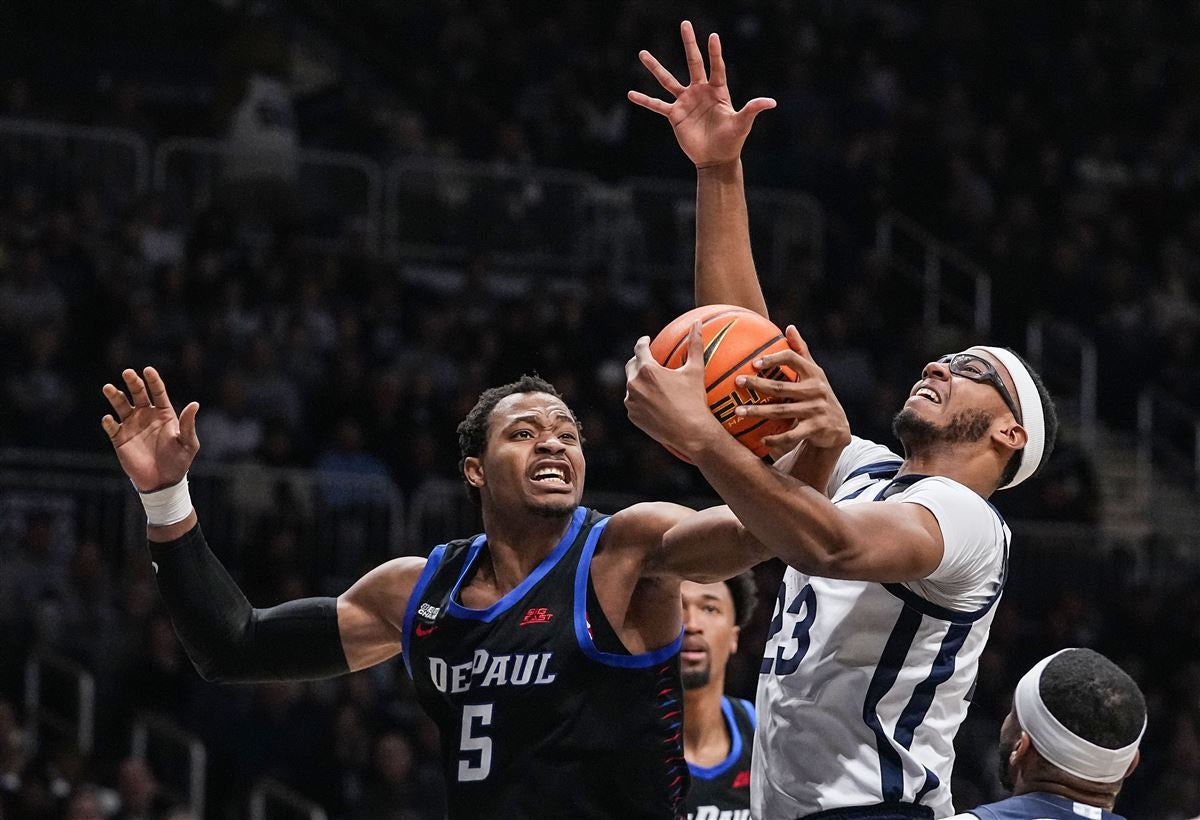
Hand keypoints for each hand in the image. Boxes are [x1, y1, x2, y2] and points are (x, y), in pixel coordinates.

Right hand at [102, 367, 199, 491]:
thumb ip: (188, 424)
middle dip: (133, 383)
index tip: (148, 369)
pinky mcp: (120, 439)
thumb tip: (194, 404)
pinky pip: (112, 427)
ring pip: (121, 406)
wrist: (163, 481)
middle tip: (128, 373)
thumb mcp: (188, 443)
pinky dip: (109, 422)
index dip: (153, 380)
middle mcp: (146, 416)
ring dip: (115, 396)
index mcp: (164, 414)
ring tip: (108, 388)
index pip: (158, 392)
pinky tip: (108, 419)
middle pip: (138, 394)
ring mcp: (132, 426)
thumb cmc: (179, 461)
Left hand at [624, 323, 724, 457]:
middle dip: (638, 360)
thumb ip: (695, 344)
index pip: (639, 349)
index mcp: (648, 370)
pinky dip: (640, 398)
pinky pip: (633, 402)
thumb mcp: (695, 371)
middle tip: (648, 360)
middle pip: (631, 366)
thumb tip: (697, 323)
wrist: (690, 433)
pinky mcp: (632, 416)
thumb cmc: (694, 400)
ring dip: (639, 381)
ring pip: (631, 385)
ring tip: (651, 382)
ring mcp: (631, 402)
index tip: (647, 341)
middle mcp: (634, 384)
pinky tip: (651, 400)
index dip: (643, 342)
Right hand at [627, 20, 775, 168]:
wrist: (716, 158)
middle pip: (693, 62)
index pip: (717, 66)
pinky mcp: (675, 115)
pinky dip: (644, 100)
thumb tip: (771, 102)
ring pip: (668, 79)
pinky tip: (630, 94)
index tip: (713, 36)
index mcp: (718, 91)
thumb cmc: (732, 140)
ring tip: (643, 54)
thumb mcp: (742, 123)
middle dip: (689, 43)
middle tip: (685, 23)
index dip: (714, 52)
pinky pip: (657, 105)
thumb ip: (752, 109)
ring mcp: (686, 102)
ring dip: (655, 67)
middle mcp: (700, 91)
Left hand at [732, 326, 850, 455]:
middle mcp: (816, 390)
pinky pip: (791, 434)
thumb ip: (801, 352)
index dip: (774, 358)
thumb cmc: (817, 396)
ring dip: (758, 412)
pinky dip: (776, 438)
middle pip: (781, 386)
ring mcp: (816, 410)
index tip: (755, 362)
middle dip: (757, 383)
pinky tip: (761, 440)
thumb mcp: (813, 374)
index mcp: (814, 374)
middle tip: (737, 382)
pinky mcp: (815, 429)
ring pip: (781, 411)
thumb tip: (789, 326)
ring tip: (738, 411)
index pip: (793, 358)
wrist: (838, 428)